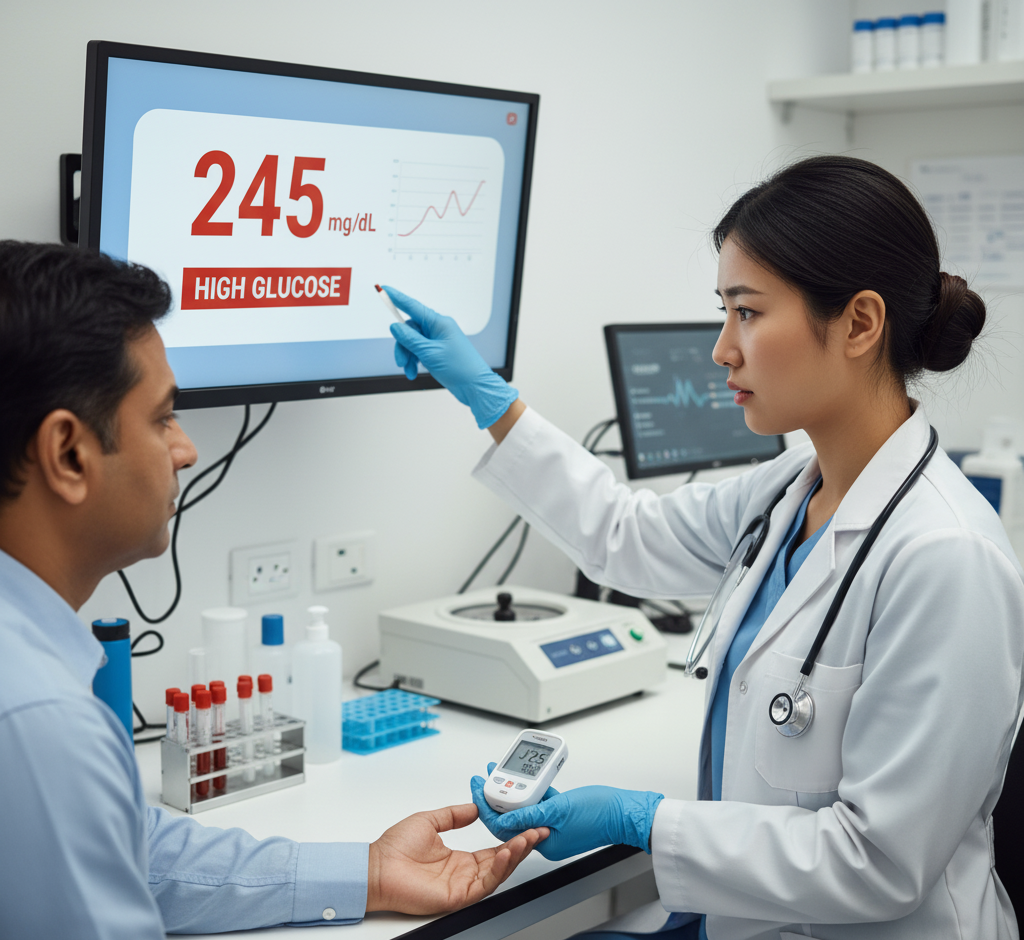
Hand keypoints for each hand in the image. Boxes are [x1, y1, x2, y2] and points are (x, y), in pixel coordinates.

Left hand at [366, 802, 547, 914]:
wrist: (376, 868)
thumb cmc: (393, 849)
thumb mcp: (430, 821)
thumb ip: (454, 815)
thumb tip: (474, 807)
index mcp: (458, 858)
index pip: (493, 849)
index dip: (511, 837)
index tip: (526, 824)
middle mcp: (463, 873)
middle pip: (501, 861)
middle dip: (522, 845)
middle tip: (538, 829)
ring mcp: (462, 885)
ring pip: (498, 872)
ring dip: (515, 854)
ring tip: (528, 838)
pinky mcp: (458, 896)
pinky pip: (485, 883)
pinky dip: (499, 868)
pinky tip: (507, 852)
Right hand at [384, 286, 518, 428]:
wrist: (475, 387)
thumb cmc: (460, 368)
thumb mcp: (429, 353)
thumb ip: (410, 339)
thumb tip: (395, 327)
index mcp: (439, 323)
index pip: (413, 306)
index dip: (397, 298)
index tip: (384, 289)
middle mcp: (438, 329)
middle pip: (410, 330)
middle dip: (402, 346)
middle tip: (401, 361)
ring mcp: (438, 340)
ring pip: (412, 343)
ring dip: (407, 356)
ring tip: (409, 370)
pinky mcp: (437, 351)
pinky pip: (419, 352)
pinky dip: (414, 361)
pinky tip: (413, 372)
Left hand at [471, 767, 662, 861]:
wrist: (627, 811)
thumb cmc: (601, 814)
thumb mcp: (560, 810)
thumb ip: (530, 813)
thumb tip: (504, 816)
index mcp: (544, 842)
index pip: (505, 827)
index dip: (487, 806)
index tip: (478, 788)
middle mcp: (547, 836)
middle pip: (513, 815)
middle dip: (496, 796)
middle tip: (484, 777)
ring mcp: (555, 825)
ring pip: (526, 806)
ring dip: (513, 789)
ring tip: (500, 771)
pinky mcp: (563, 815)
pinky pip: (541, 801)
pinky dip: (533, 789)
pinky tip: (526, 776)